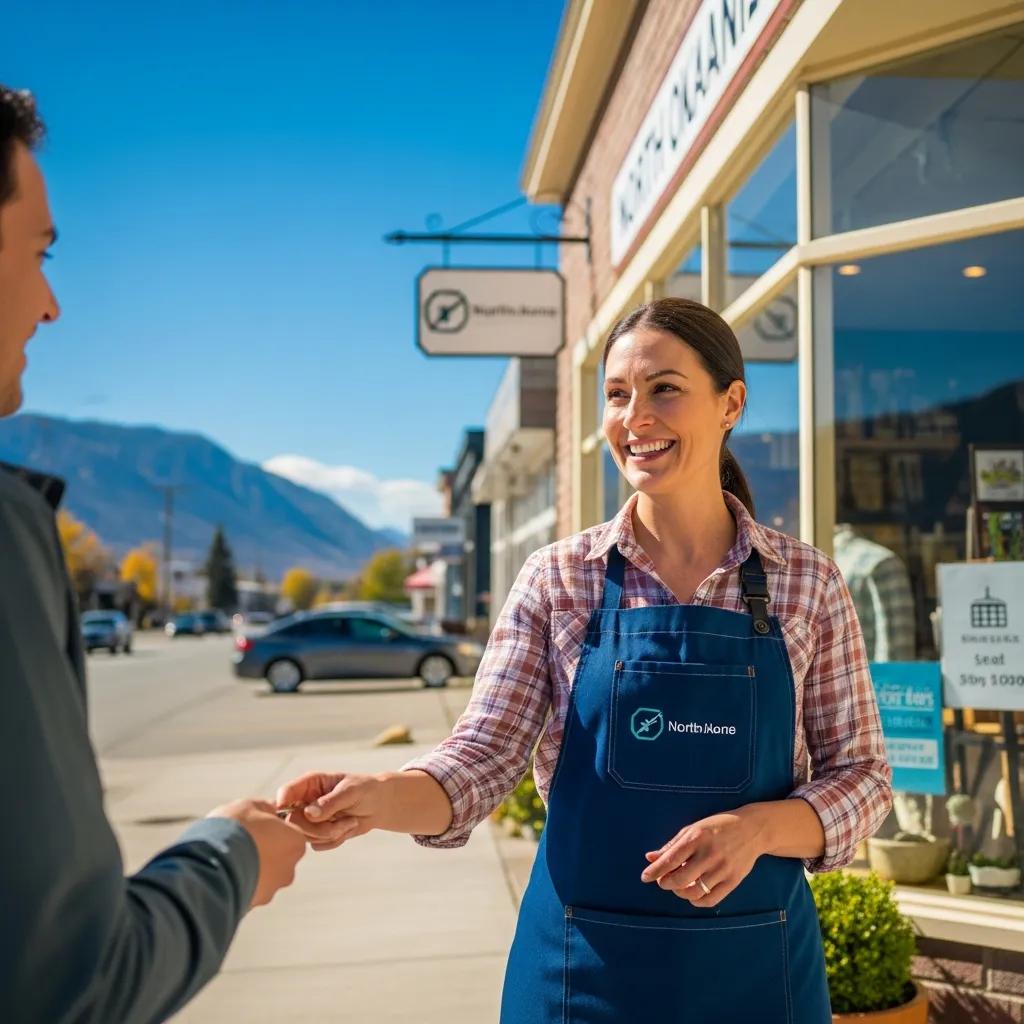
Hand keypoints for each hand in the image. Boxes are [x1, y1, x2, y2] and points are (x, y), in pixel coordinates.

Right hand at [208, 798, 306, 907]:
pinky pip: (245, 890)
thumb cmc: (235, 829)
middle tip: (240, 841)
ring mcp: (270, 890)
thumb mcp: (251, 806)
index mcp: (295, 843)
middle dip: (261, 850)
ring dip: (248, 868)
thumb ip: (265, 809)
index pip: (289, 833)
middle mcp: (288, 870)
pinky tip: (221, 873)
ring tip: (227, 858)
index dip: (271, 827)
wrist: (211, 862)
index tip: (255, 825)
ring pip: (261, 876)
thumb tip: (269, 810)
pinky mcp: (251, 905)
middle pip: (277, 857)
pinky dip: (236, 883)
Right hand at [275, 771, 389, 850]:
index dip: (283, 802)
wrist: (378, 805)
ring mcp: (310, 819)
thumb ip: (330, 802)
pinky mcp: (317, 834)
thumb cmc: (364, 790)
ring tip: (350, 822)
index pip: (286, 792)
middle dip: (318, 828)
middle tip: (342, 825)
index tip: (293, 811)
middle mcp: (305, 801)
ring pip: (306, 836)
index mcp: (310, 784)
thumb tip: (309, 813)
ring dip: (331, 834)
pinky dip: (335, 841)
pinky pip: (317, 845)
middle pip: (293, 821)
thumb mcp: (350, 791)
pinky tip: (347, 828)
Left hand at [640, 808, 764, 907]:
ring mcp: (723, 869)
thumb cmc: (717, 827)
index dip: (655, 870)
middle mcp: (709, 854)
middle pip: (681, 879)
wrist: (752, 829)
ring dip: (680, 892)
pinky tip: (692, 894)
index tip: (644, 877)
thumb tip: (650, 857)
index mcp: (697, 837)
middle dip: (666, 883)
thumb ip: (672, 845)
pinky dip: (696, 901)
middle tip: (663, 880)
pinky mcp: (733, 881)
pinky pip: (710, 900)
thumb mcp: (693, 829)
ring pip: (694, 892)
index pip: (671, 859)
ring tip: (678, 886)